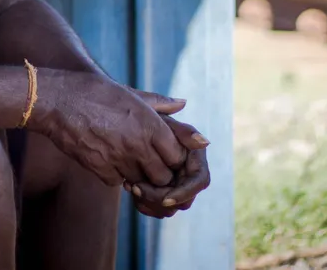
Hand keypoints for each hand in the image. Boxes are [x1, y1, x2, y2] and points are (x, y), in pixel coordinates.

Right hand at [31, 72, 189, 189]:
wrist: (56, 99)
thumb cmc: (94, 91)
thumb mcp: (129, 92)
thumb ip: (159, 102)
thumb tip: (182, 104)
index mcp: (149, 123)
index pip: (177, 156)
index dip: (173, 158)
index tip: (164, 153)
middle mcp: (137, 143)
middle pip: (163, 176)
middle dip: (159, 173)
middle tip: (149, 164)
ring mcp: (118, 157)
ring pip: (140, 183)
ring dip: (137, 176)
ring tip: (128, 161)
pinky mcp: (99, 167)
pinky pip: (116, 182)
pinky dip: (115, 176)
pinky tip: (109, 161)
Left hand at [126, 98, 209, 218]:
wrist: (122, 125)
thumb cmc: (142, 117)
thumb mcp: (160, 120)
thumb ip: (182, 130)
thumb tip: (204, 141)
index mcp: (194, 157)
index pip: (199, 182)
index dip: (184, 193)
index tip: (164, 199)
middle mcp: (187, 173)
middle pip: (184, 200)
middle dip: (160, 199)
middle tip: (135, 188)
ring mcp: (174, 184)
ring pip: (169, 208)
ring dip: (150, 202)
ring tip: (130, 186)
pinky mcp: (160, 192)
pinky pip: (156, 208)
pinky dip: (143, 204)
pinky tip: (128, 188)